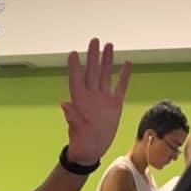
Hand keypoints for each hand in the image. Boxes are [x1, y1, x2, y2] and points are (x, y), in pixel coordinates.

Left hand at [62, 38, 130, 164]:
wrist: (92, 150)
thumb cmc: (81, 142)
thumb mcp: (76, 130)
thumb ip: (72, 116)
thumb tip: (64, 104)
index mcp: (80, 100)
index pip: (76, 79)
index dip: (74, 66)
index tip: (73, 53)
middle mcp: (91, 96)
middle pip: (92, 71)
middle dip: (92, 56)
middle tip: (94, 40)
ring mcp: (103, 99)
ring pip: (105, 75)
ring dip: (107, 61)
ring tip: (108, 45)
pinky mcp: (114, 104)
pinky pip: (119, 87)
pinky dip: (123, 76)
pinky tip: (126, 63)